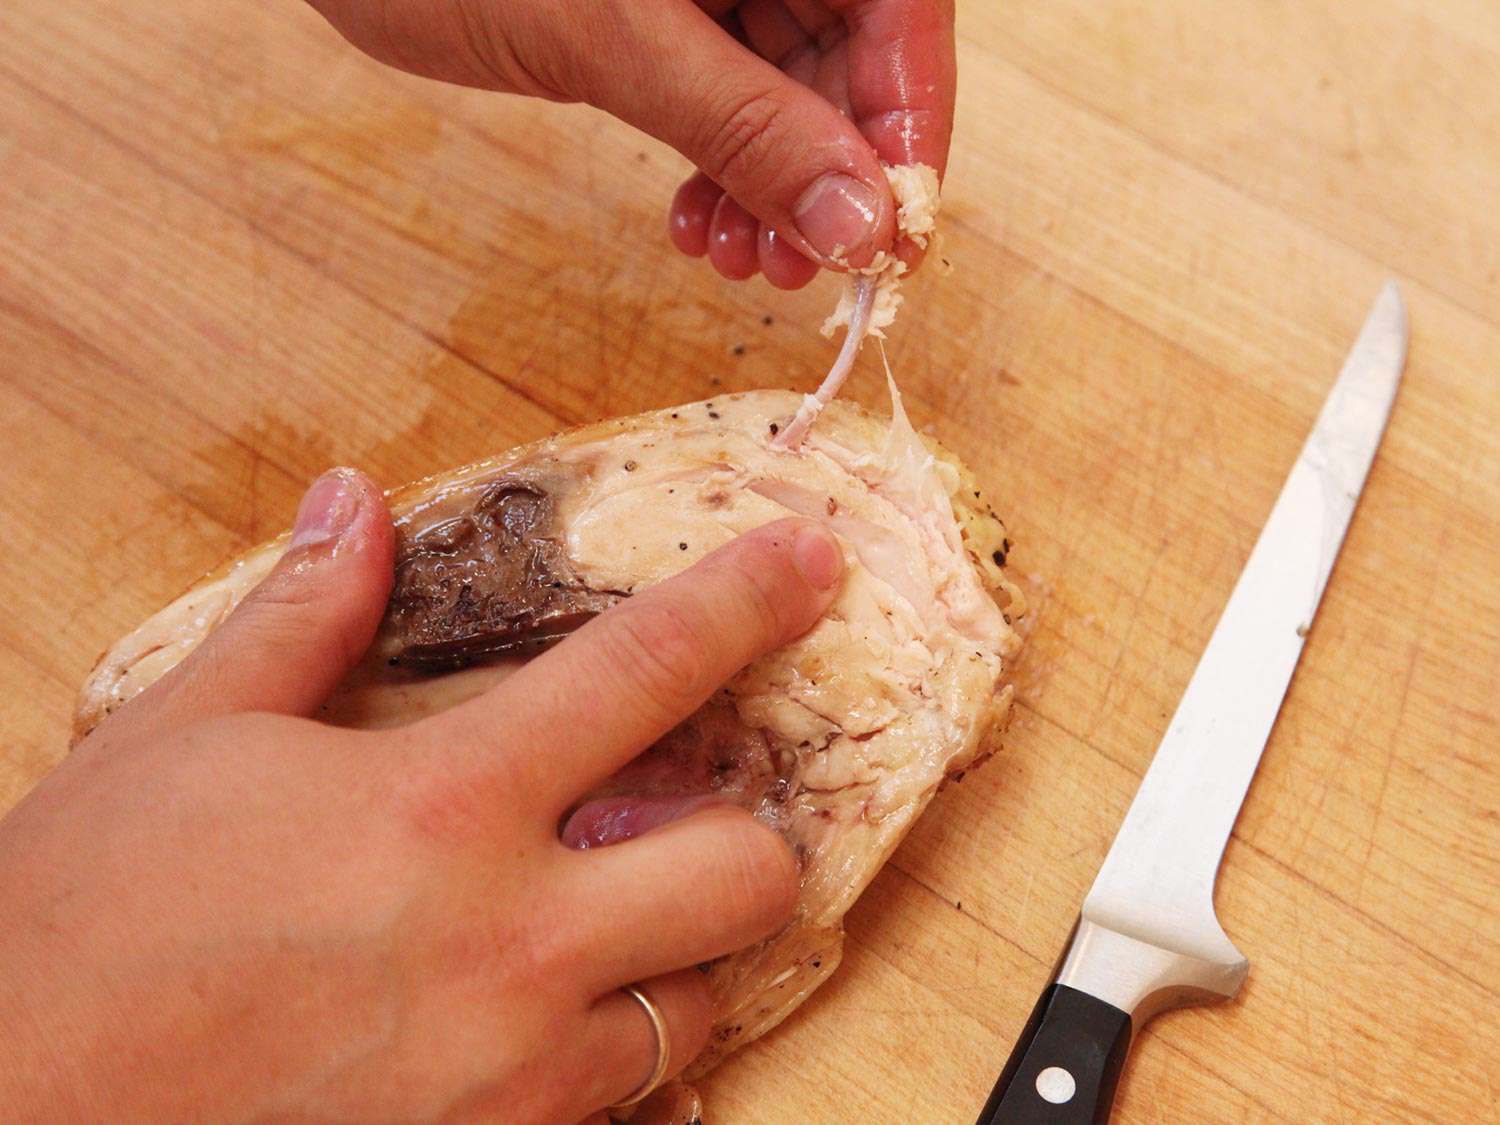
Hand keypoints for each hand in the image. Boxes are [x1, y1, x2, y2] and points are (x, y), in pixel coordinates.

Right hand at [0, 468, 843, 1121]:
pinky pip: (622, 1113)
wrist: (6, 1114)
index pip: (650, 668)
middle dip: (739, 838)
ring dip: (672, 960)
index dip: (750, 601)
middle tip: (681, 822)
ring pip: (701, 1008)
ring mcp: (513, 1076)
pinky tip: (533, 1034)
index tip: (811, 568)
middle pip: (748, 871)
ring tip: (596, 934)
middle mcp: (510, 943)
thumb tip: (355, 507)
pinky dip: (608, 1068)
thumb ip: (301, 617)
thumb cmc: (79, 929)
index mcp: (443, 805)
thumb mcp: (183, 741)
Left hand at [308, 0, 955, 287]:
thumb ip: (746, 128)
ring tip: (734, 261)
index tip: (893, 238)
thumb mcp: (614, 37)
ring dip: (775, 188)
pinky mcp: (677, 6)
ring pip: (795, 88)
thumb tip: (860, 222)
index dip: (910, 129)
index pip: (902, 12)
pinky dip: (724, 165)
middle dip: (831, 177)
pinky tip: (694, 219)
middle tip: (797, 271)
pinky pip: (734, 93)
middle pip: (858, 57)